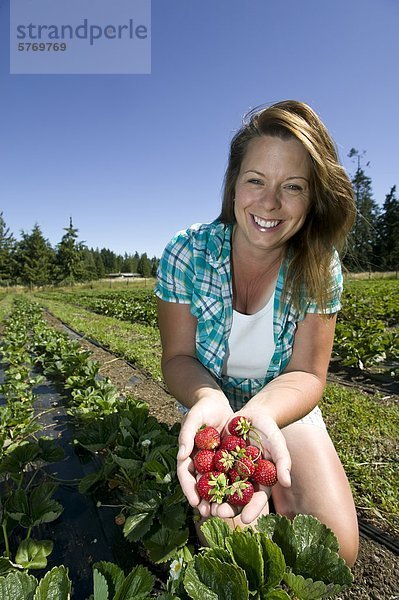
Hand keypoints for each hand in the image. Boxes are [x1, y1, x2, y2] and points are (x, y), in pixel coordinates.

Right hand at [176, 395, 232, 517]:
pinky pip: (231, 474)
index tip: (194, 502)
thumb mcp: (193, 418)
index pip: (185, 475)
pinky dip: (234, 486)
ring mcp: (214, 462)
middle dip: (205, 500)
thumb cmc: (203, 409)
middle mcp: (200, 462)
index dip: (189, 489)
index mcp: (188, 455)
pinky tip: (242, 497)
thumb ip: (187, 434)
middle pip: (201, 484)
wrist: (219, 403)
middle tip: (211, 513)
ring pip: (216, 483)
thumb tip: (181, 455)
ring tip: (226, 512)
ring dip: (220, 498)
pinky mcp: (228, 460)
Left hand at [206, 406, 290, 523]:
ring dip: (212, 499)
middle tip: (217, 513)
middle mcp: (245, 480)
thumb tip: (286, 482)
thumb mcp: (277, 442)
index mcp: (261, 481)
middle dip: (227, 508)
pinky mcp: (218, 462)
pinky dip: (203, 480)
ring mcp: (230, 472)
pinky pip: (210, 473)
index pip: (258, 499)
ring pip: (221, 490)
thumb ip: (283, 460)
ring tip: (204, 506)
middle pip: (236, 499)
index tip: (244, 519)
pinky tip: (195, 485)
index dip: (252, 509)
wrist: (251, 414)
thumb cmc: (269, 430)